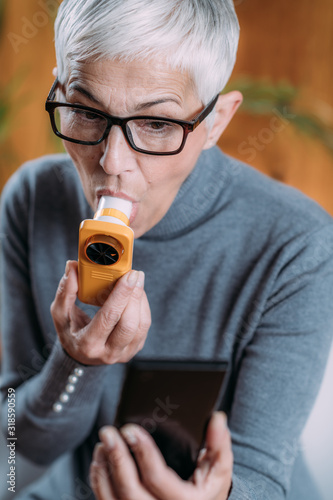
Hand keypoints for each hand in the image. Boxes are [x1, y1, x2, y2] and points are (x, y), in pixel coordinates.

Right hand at [50, 260, 150, 364]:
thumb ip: (65, 291)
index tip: (128, 275)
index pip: (108, 318)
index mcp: (88, 344)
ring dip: (141, 299)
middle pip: (129, 324)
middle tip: (135, 274)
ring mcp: (124, 353)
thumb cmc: (70, 331)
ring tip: (136, 281)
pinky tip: (137, 294)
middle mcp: (108, 353)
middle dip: (135, 296)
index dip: (121, 295)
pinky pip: (144, 326)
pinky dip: (143, 307)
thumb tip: (72, 267)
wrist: (80, 356)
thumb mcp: (60, 314)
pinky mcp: (135, 348)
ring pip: (141, 325)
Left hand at [89, 412, 232, 499]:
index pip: (157, 478)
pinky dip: (99, 482)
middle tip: (108, 432)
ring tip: (102, 443)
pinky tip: (100, 460)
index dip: (142, 452)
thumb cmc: (208, 490)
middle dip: (117, 458)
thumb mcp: (219, 469)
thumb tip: (217, 419)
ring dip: (104, 470)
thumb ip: (219, 444)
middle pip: (131, 491)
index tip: (131, 430)